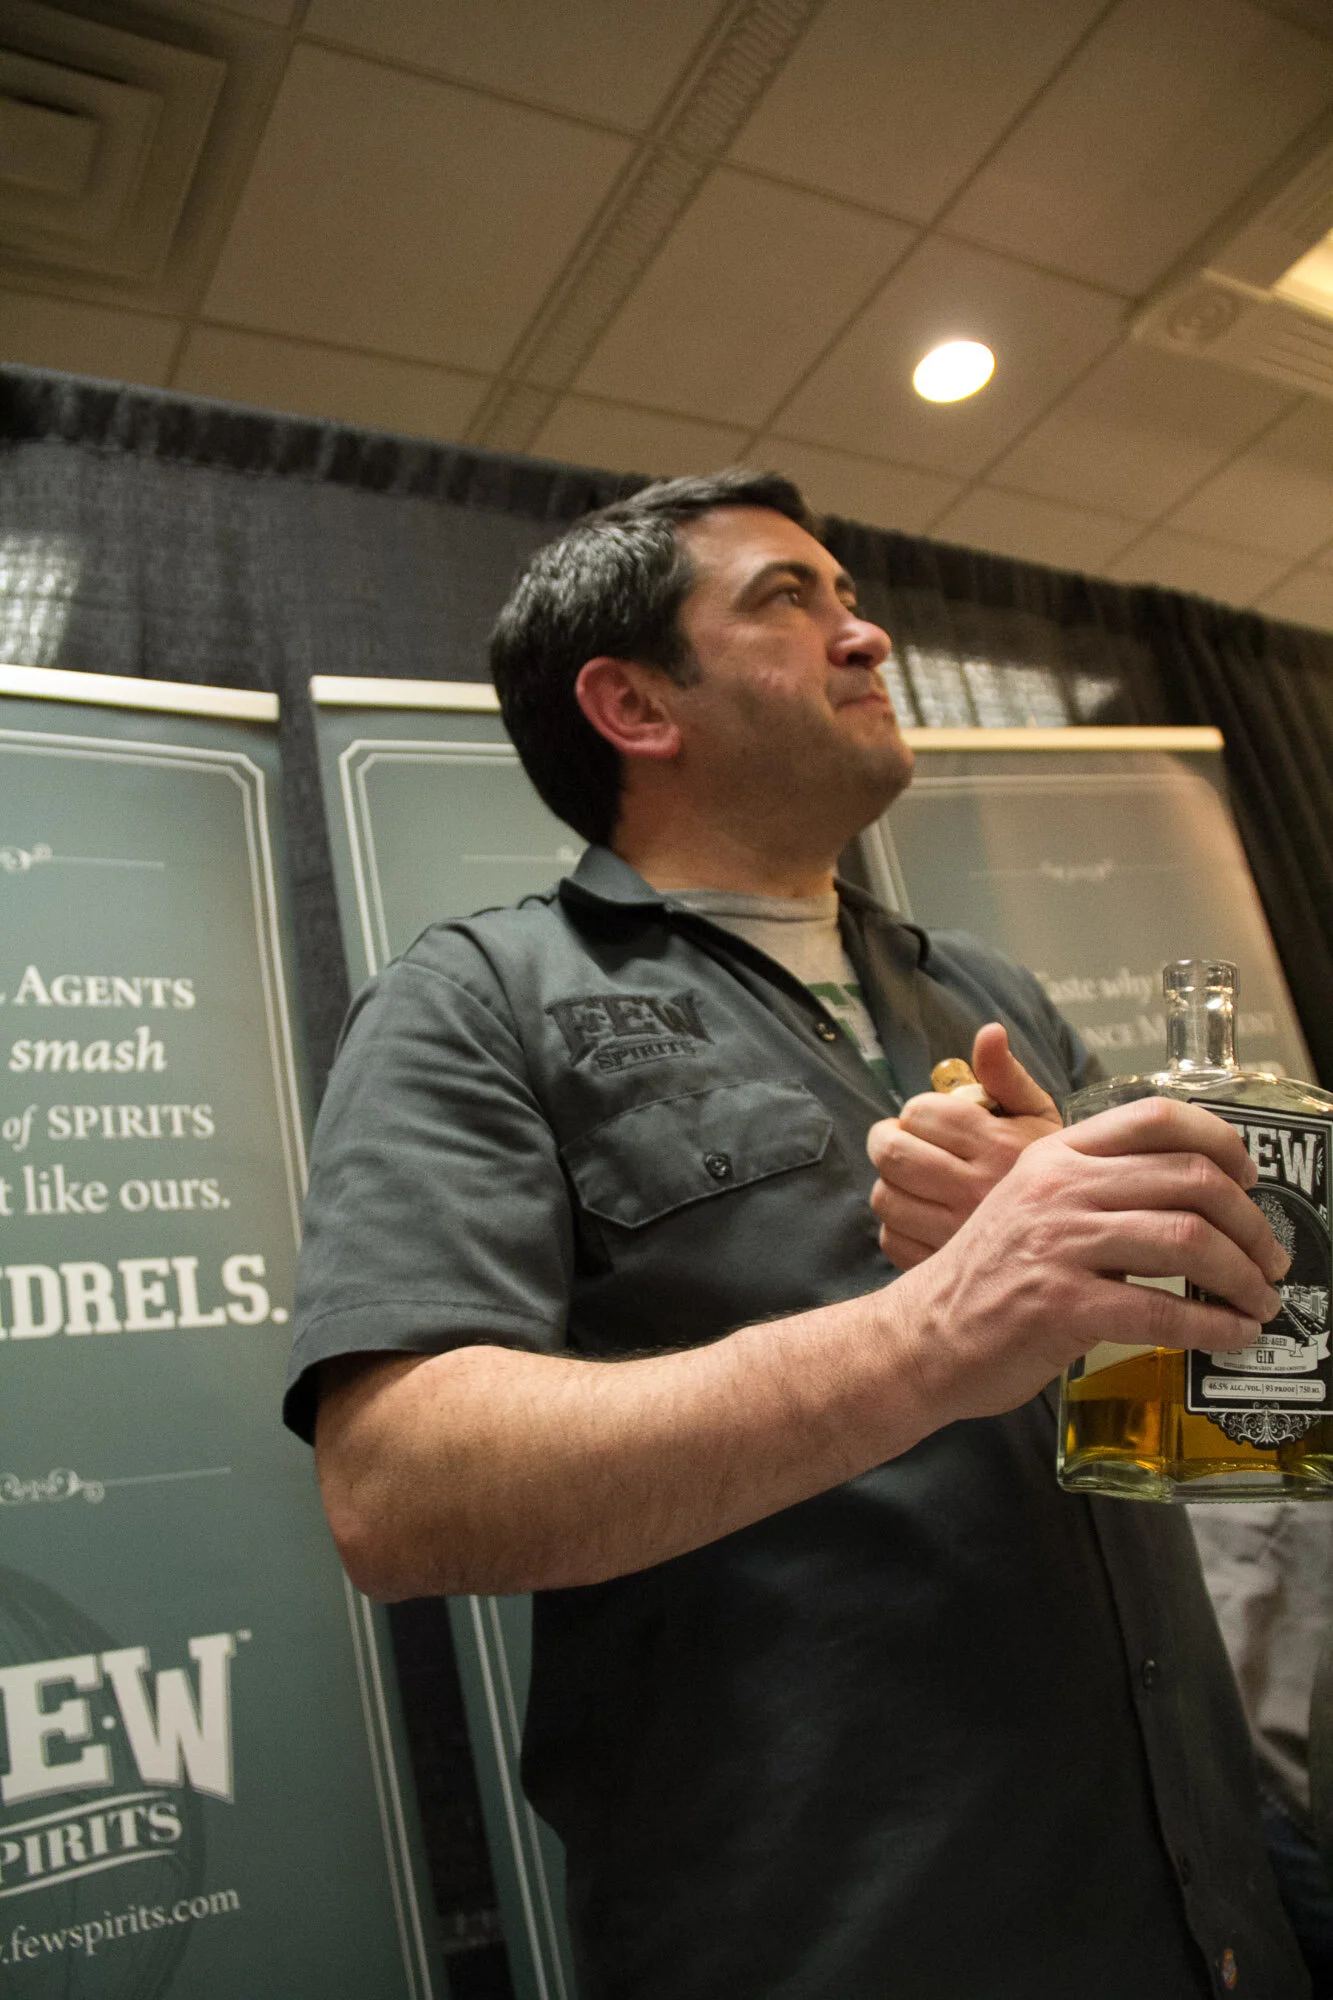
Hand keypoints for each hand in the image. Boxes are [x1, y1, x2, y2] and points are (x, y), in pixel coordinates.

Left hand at [866, 1024, 1059, 1267]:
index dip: (917, 1111)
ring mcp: (955, 1234)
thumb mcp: (1042, 1117)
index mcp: (998, 1145)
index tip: (929, 1118)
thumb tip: (988, 1032)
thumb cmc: (1057, 1174)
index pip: (921, 1113)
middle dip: (888, 1139)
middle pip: (891, 1154)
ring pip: (884, 1197)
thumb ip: (1008, 1076)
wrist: (1084, 1245)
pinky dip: (897, 1225)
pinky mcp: (942, 1267)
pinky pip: (891, 1238)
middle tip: (903, 1140)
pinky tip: (922, 1215)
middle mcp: (974, 1190)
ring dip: (891, 1182)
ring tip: (915, 1178)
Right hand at [884, 1094, 1290, 1424]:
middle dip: (1251, 1224)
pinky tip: (1230, 1336)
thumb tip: (1188, 1193)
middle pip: (1189, 1178)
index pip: (1157, 1118)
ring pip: (1186, 1239)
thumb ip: (1094, 1184)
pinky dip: (1213, 1327)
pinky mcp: (1062, 1306)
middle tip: (1270, 1257)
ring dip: (1243, 1275)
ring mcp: (1059, 1244)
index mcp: (1056, 1154)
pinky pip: (1162, 1311)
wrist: (923, 1336)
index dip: (1221, 1142)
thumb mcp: (1029, 1201)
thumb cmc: (987, 1276)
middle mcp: (1060, 1188)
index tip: (1247, 1179)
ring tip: (1260, 1300)